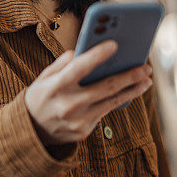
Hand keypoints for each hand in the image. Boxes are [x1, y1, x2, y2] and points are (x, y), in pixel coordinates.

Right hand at [24, 40, 152, 145]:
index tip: (115, 44)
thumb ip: (63, 63)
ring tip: (146, 80)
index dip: (97, 56)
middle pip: (106, 87)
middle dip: (130, 76)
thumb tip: (84, 52)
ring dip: (132, 90)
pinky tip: (131, 92)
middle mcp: (67, 104)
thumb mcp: (44, 77)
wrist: (29, 132)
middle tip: (146, 68)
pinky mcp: (83, 131)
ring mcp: (77, 120)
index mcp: (55, 87)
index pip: (79, 68)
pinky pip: (105, 112)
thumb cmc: (41, 96)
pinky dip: (119, 101)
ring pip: (112, 102)